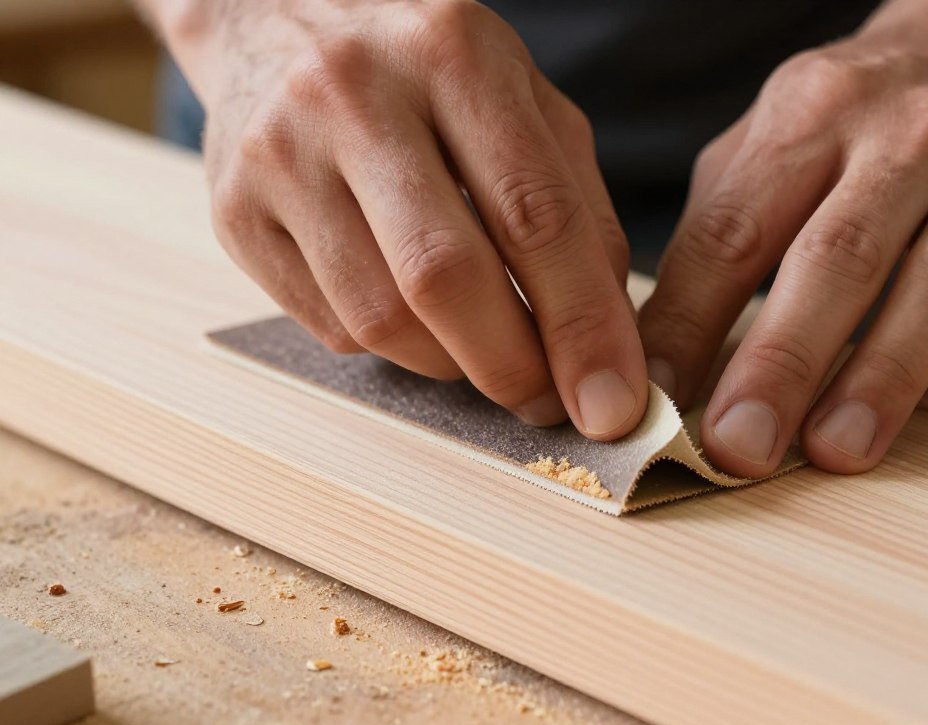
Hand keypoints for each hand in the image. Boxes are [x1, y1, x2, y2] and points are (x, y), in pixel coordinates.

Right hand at [156, 0, 647, 439]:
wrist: (277, 20)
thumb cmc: (424, 73)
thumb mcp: (522, 101)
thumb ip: (576, 209)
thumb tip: (606, 341)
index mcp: (452, 54)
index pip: (534, 214)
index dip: (582, 325)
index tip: (614, 404)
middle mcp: (353, 95)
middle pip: (443, 278)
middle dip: (511, 367)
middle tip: (546, 402)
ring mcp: (280, 155)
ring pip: (380, 319)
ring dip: (451, 365)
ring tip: (481, 349)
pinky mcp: (235, 214)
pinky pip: (332, 327)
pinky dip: (392, 348)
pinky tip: (413, 316)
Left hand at [640, 0, 927, 476]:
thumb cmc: (844, 120)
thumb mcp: (763, 147)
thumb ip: (716, 236)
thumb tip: (665, 358)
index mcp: (810, 116)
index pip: (735, 231)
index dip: (689, 323)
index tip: (657, 399)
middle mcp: (905, 136)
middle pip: (837, 259)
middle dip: (783, 363)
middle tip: (739, 447)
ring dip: (883, 380)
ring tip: (833, 452)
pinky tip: (919, 406)